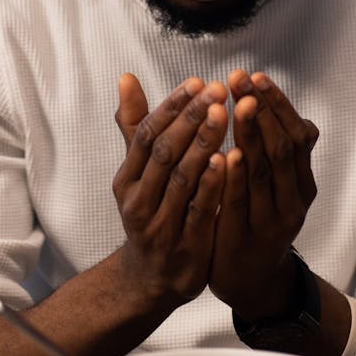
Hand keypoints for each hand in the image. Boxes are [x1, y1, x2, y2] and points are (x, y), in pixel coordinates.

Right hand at [112, 73, 227, 306]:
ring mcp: (159, 226)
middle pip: (164, 152)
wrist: (152, 278)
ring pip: (182, 179)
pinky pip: (199, 211)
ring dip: (204, 144)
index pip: (147, 134)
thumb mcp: (138, 173)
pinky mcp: (184, 247)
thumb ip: (135, 126)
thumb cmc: (151, 211)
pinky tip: (230, 159)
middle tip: (217, 90)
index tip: (198, 81)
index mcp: (127, 180)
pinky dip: (213, 184)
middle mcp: (138, 202)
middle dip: (191, 118)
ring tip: (224, 114)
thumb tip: (126, 77)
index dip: (172, 106)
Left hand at [209, 71, 318, 319]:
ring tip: (237, 105)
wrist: (250, 281)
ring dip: (252, 135)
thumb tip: (296, 117)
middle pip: (283, 147)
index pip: (296, 134)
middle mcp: (294, 199)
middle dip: (262, 110)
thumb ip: (281, 153)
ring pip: (265, 172)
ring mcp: (273, 222)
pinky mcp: (247, 240)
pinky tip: (225, 153)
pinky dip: (235, 177)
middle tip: (240, 79)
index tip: (255, 76)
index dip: (277, 103)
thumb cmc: (258, 220)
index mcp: (302, 182)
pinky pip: (241, 203)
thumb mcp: (277, 187)